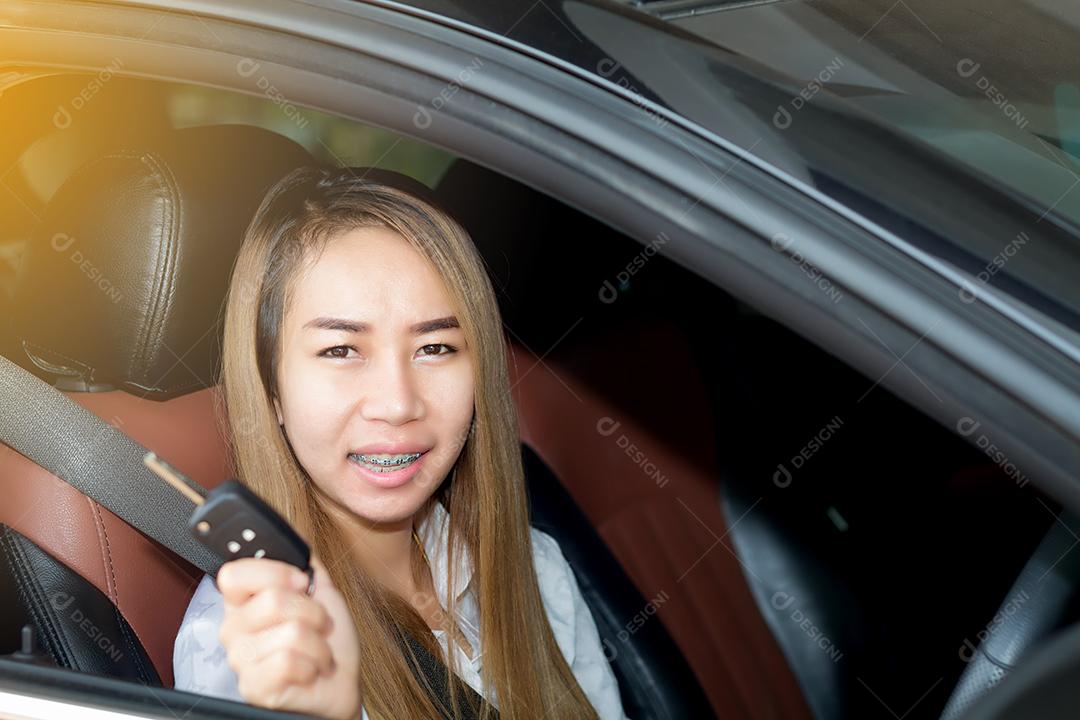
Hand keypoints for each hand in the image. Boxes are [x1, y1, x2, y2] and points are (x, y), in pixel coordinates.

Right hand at [217, 555, 360, 719]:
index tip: (301, 582)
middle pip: (272, 600)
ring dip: (318, 642)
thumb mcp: (322, 591)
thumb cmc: (328, 640)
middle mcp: (235, 628)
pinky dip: (312, 665)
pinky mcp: (253, 687)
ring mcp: (241, 659)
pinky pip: (287, 661)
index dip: (274, 572)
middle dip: (313, 612)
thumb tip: (292, 537)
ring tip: (316, 651)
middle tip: (318, 625)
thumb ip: (304, 562)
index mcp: (244, 601)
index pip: (234, 574)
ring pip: (289, 632)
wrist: (340, 682)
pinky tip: (309, 671)